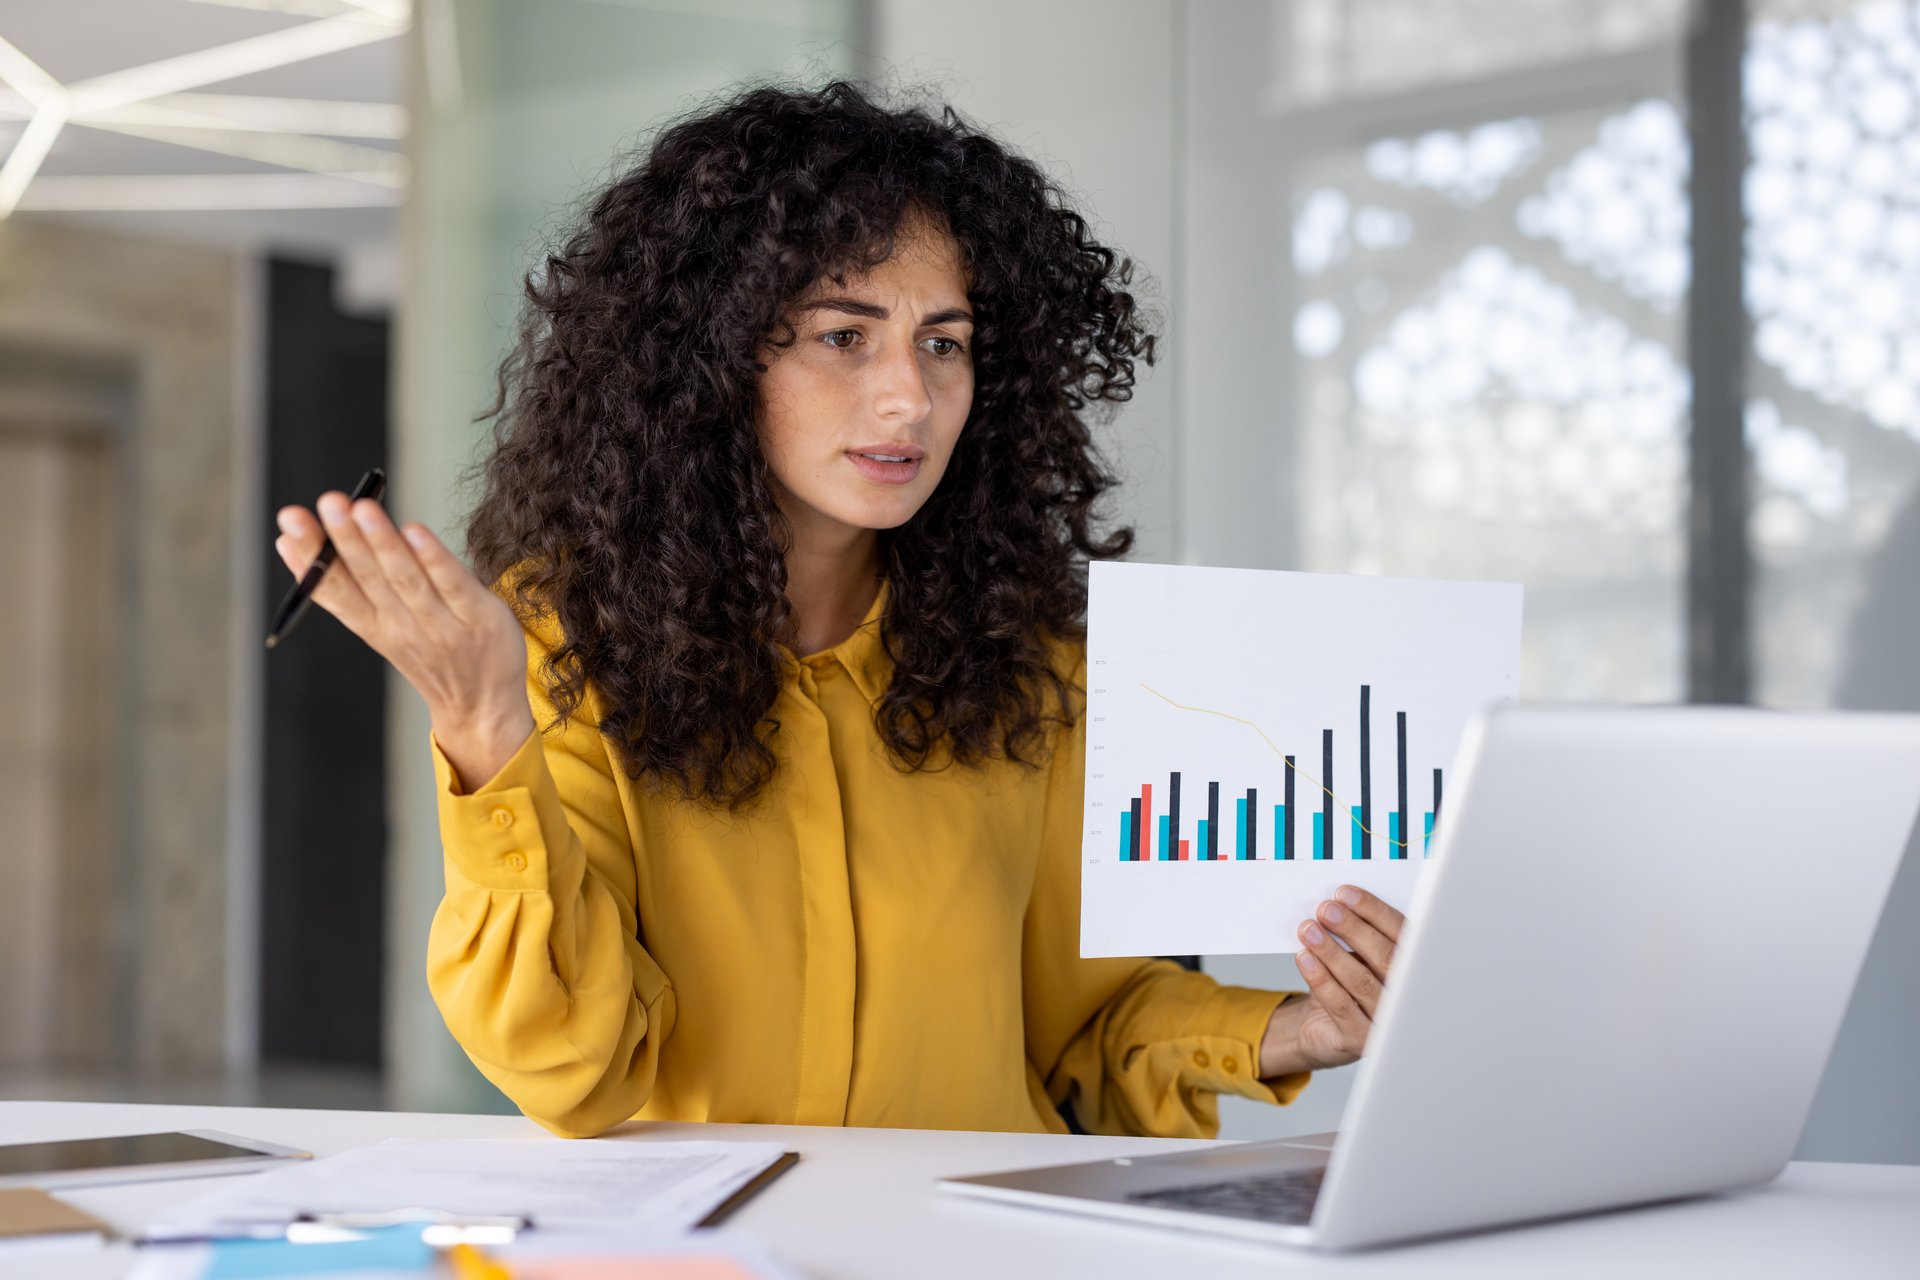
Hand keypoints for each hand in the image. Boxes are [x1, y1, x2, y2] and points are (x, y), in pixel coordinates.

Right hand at [274, 491, 533, 786]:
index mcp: (372, 625)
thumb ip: (342, 588)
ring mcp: (441, 624)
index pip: (334, 589)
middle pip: (368, 577)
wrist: (482, 707)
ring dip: (382, 542)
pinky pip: (453, 585)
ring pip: (405, 578)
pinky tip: (416, 532)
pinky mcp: (479, 618)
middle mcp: (402, 626)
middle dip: (344, 539)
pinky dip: (434, 560)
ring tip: (362, 507)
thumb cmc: (428, 653)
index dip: (310, 558)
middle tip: (327, 501)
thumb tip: (287, 542)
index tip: (288, 523)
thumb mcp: (377, 626)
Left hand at [1257, 885, 1403, 1075]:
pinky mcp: (1360, 1039)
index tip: (1346, 893)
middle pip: (1385, 958)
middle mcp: (1409, 997)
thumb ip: (1357, 937)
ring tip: (1308, 930)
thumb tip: (1338, 905)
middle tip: (1326, 909)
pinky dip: (1320, 979)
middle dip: (1354, 929)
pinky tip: (1305, 958)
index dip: (1374, 911)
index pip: (1402, 935)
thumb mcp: (1357, 958)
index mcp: (1415, 969)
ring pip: (1361, 981)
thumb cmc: (1346, 987)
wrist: (1324, 1031)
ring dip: (1332, 951)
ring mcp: (1387, 1022)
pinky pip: (1340, 1005)